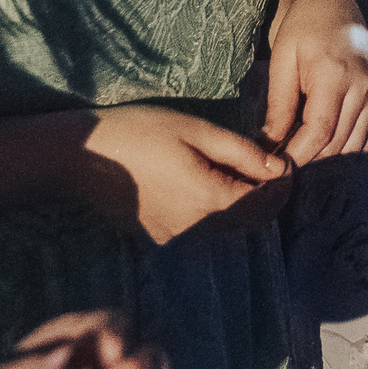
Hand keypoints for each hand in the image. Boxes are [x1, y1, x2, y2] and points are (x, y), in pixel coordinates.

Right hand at [73, 104, 290, 244]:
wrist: (80, 156)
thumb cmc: (139, 132)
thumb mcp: (196, 130)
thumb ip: (242, 152)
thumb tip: (278, 168)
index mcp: (210, 200)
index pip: (267, 202)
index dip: (284, 183)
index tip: (287, 160)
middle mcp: (196, 229)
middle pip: (251, 220)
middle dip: (267, 195)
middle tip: (268, 165)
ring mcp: (176, 238)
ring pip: (227, 227)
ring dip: (240, 203)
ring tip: (237, 169)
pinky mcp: (160, 238)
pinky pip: (201, 228)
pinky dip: (214, 210)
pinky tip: (204, 181)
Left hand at [263, 0, 367, 164]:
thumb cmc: (300, 25)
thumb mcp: (281, 61)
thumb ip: (278, 106)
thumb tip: (269, 146)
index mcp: (336, 75)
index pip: (319, 133)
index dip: (296, 157)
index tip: (273, 169)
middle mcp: (363, 87)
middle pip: (337, 145)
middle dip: (307, 161)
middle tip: (279, 167)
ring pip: (353, 146)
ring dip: (325, 159)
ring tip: (297, 157)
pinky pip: (366, 138)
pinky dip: (345, 150)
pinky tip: (321, 148)